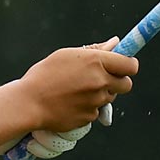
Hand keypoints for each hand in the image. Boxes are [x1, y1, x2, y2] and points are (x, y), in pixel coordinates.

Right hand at [17, 37, 136, 135]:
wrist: (29, 103)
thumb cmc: (45, 74)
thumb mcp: (67, 54)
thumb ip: (95, 50)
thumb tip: (115, 43)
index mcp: (96, 61)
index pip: (130, 65)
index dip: (128, 65)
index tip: (122, 65)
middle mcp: (100, 82)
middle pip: (126, 85)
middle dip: (118, 82)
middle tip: (102, 79)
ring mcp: (96, 102)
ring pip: (110, 98)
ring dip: (101, 94)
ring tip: (77, 90)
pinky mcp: (89, 117)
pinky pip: (96, 111)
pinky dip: (88, 107)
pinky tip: (71, 102)